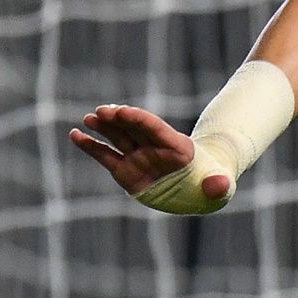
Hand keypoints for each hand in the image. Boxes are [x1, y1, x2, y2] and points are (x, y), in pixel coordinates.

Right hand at [68, 104, 231, 203]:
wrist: (198, 187)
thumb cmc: (210, 184)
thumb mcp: (219, 186)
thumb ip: (219, 185)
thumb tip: (222, 185)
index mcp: (177, 148)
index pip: (156, 128)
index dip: (140, 119)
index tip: (123, 111)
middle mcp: (154, 148)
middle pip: (135, 129)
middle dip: (119, 119)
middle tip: (103, 111)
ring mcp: (138, 157)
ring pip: (119, 137)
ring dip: (104, 127)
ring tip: (89, 118)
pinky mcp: (125, 170)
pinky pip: (105, 156)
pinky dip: (91, 146)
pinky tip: (75, 135)